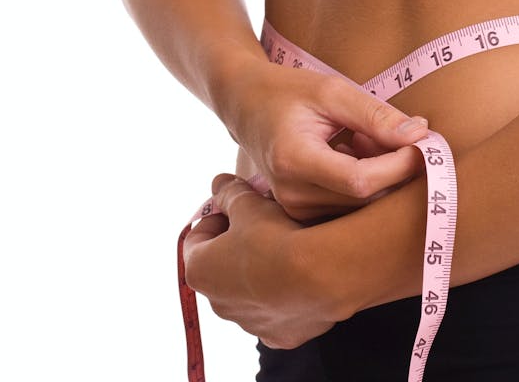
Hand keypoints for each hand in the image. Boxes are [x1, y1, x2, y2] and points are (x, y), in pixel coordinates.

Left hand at [183, 174, 336, 348]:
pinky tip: (304, 276)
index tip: (237, 206)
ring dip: (262, 272)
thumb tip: (219, 183)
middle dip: (240, 245)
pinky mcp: (282, 336)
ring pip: (252, 292)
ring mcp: (250, 324)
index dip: (217, 217)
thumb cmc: (274, 237)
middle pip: (223, 267)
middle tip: (265, 224)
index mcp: (199, 271)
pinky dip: (287, 295)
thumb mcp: (248, 204)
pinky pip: (280, 311)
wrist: (321, 274)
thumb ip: (229, 193)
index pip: (197, 238)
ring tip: (289, 248)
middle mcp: (218, 304)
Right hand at [222, 59, 427, 220]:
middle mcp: (291, 193)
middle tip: (395, 131)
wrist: (243, 105)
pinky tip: (351, 151)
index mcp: (293, 160)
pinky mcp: (301, 213)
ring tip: (361, 136)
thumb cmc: (287, 92)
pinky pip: (350, 206)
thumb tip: (421, 135)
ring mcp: (294, 208)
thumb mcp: (332, 91)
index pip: (361, 180)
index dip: (399, 166)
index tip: (424, 143)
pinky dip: (364, 180)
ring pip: (362, 205)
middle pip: (365, 197)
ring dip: (379, 172)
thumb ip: (376, 115)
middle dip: (394, 167)